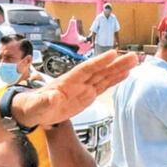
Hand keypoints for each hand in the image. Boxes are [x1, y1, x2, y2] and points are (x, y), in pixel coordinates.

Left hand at [12, 51, 137, 127]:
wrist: (31, 112)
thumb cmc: (31, 107)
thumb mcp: (35, 107)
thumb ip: (44, 102)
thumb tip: (54, 97)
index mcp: (66, 82)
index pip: (85, 70)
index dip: (99, 62)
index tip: (113, 54)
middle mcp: (77, 82)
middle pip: (100, 70)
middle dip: (116, 63)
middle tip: (134, 56)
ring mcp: (83, 88)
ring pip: (104, 77)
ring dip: (119, 69)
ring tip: (135, 61)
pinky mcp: (86, 96)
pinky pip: (103, 86)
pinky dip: (114, 81)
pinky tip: (125, 75)